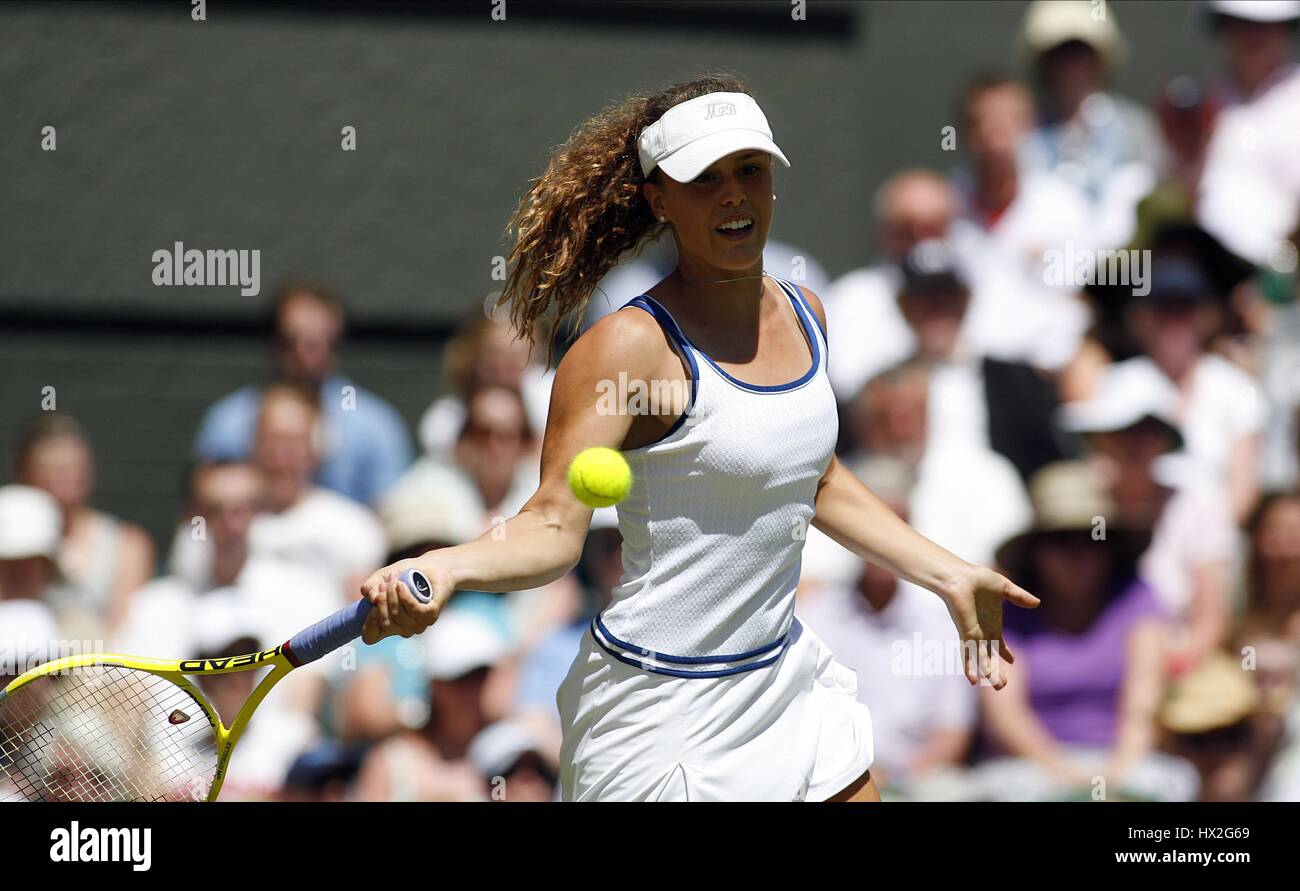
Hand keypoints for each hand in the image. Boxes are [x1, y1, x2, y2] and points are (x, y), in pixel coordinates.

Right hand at [359, 557, 453, 644]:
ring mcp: (417, 624)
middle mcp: (402, 629)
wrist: (429, 567)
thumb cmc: (403, 576)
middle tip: (384, 584)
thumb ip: (370, 587)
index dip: (368, 624)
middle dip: (382, 600)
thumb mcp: (380, 578)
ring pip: (398, 615)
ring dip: (393, 594)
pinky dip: (406, 597)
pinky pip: (415, 610)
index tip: (372, 606)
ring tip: (395, 579)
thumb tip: (372, 598)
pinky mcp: (430, 615)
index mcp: (387, 626)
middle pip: (384, 623)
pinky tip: (402, 586)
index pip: (371, 637)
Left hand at [939, 565, 1039, 689]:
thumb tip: (1037, 603)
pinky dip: (970, 667)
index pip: (999, 643)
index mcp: (992, 623)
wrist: (960, 577)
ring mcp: (974, 634)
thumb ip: (1019, 596)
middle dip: (997, 671)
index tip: (1012, 661)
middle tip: (1003, 685)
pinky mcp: (967, 634)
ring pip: (983, 659)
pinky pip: (968, 654)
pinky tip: (973, 680)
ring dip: (990, 673)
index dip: (1005, 653)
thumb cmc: (978, 579)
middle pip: (991, 656)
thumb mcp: (1004, 588)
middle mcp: (982, 632)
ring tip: (998, 687)